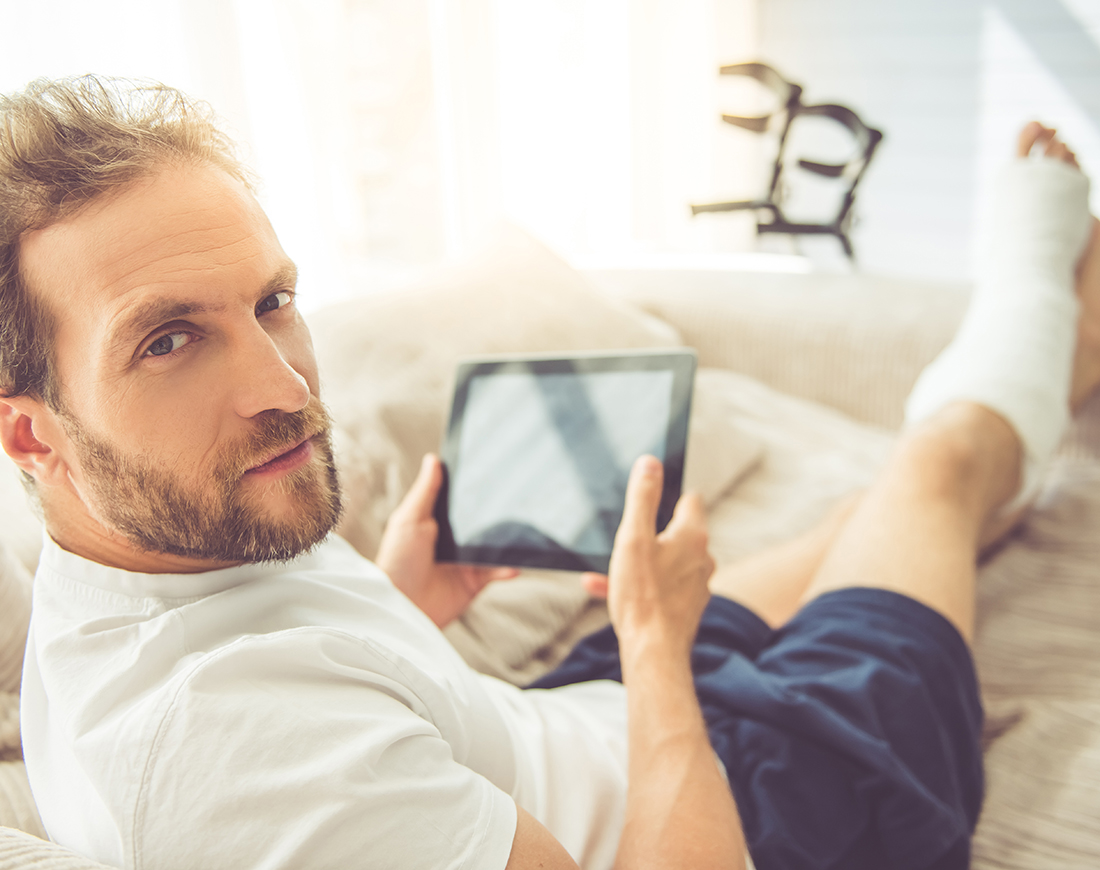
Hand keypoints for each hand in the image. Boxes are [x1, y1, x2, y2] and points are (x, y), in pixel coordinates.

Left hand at [375, 454, 518, 627]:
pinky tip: (516, 561)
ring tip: (526, 527)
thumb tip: (433, 459)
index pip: (460, 502)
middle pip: (480, 522)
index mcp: (437, 523)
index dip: (473, 489)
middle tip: (519, 496)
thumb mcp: (409, 519)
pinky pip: (498, 572)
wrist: (402, 605)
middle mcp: (454, 541)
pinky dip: (508, 567)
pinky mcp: (475, 582)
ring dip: (507, 540)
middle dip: (497, 513)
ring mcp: (466, 562)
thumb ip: (425, 492)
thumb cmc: (397, 561)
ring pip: (494, 546)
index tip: (494, 471)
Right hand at [602, 456, 714, 658]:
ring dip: (638, 561)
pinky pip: (660, 587)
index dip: (669, 495)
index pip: (690, 500)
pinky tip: (606, 590)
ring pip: (664, 562)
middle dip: (649, 532)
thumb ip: (642, 498)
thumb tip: (650, 463)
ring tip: (608, 569)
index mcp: (693, 536)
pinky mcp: (686, 607)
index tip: (650, 497)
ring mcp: (696, 584)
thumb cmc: (643, 595)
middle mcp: (702, 558)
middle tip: (625, 537)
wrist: (653, 651)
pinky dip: (638, 585)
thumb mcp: (633, 538)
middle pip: (677, 532)